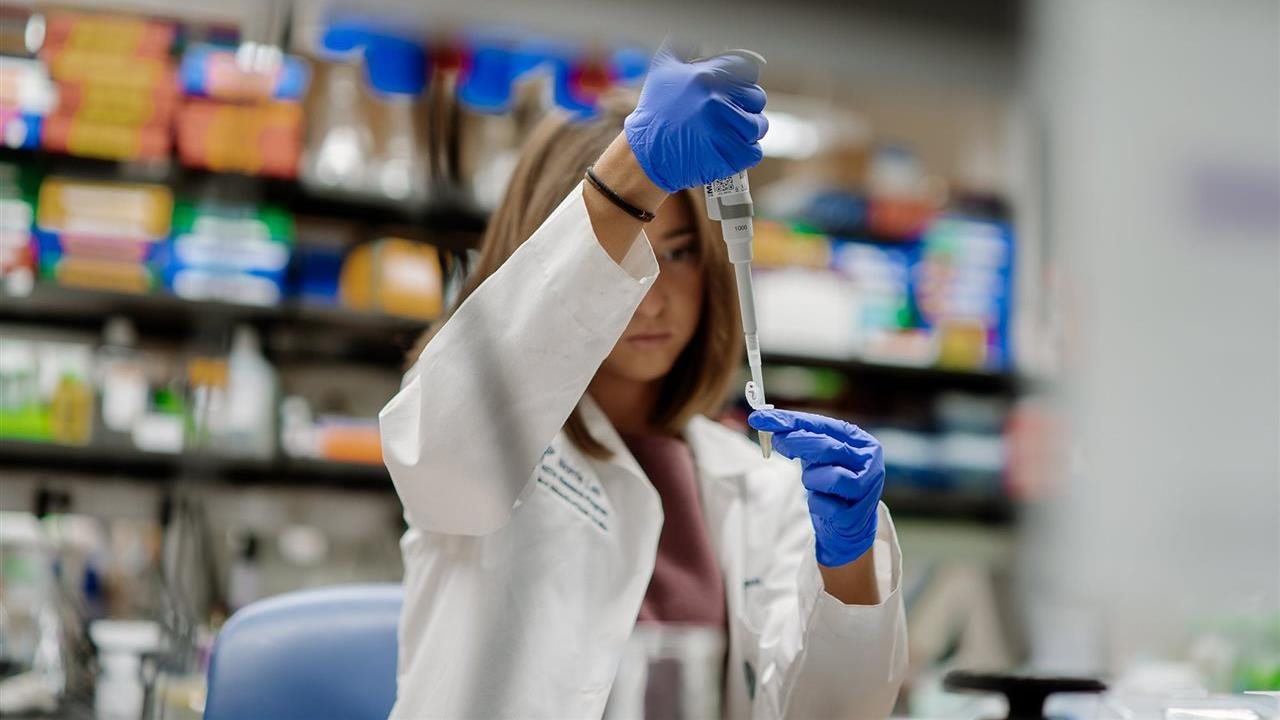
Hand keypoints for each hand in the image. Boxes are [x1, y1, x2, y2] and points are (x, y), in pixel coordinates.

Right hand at [624, 44, 768, 192]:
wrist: (644, 154)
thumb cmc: (654, 111)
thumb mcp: (662, 69)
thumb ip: (682, 45)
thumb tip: (696, 33)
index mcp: (706, 76)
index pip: (747, 70)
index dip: (744, 81)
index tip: (735, 93)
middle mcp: (716, 100)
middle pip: (756, 98)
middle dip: (747, 107)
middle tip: (733, 116)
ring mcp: (722, 129)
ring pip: (757, 126)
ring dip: (749, 131)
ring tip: (733, 134)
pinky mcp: (725, 156)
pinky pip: (752, 152)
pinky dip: (746, 152)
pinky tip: (732, 150)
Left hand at [748, 409, 884, 566]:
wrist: (848, 523)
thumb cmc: (830, 481)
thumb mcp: (817, 456)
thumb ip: (798, 437)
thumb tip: (763, 420)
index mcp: (861, 442)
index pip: (824, 425)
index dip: (791, 421)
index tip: (760, 418)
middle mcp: (869, 462)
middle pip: (828, 447)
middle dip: (796, 443)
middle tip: (776, 442)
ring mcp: (866, 489)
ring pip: (829, 477)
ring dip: (811, 480)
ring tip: (815, 485)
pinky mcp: (856, 514)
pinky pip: (825, 504)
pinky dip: (816, 503)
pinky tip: (824, 503)